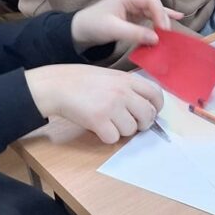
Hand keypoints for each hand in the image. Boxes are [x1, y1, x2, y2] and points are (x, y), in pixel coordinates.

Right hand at [25, 63, 163, 143]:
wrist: (58, 85)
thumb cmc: (82, 80)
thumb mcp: (110, 75)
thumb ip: (128, 87)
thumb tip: (145, 105)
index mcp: (127, 79)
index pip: (156, 94)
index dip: (156, 107)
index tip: (151, 113)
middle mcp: (122, 92)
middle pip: (148, 115)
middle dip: (142, 123)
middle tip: (131, 123)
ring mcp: (111, 106)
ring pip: (131, 130)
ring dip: (122, 130)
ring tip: (109, 122)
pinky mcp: (98, 121)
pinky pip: (114, 138)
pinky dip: (107, 136)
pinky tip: (99, 127)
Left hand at [71, 0, 183, 49]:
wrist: (80, 31)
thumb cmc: (94, 26)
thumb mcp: (114, 30)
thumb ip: (135, 33)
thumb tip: (156, 39)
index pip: (150, 0)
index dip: (160, 13)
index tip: (163, 30)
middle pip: (154, 5)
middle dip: (162, 19)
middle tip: (166, 36)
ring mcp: (134, 7)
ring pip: (154, 11)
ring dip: (162, 21)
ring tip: (171, 33)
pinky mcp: (134, 16)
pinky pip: (151, 16)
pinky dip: (161, 18)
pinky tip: (176, 17)